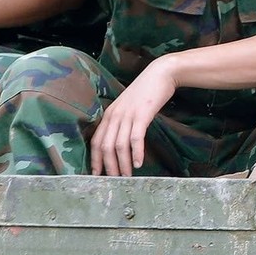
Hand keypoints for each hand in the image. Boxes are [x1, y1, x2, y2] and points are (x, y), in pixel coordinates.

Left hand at [90, 59, 177, 176]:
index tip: (97, 175)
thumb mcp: (127, 106)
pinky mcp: (142, 114)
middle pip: (105, 146)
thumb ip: (121, 121)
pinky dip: (136, 153)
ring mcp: (128, 114)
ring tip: (127, 176)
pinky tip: (139, 163)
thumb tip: (119, 144)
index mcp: (109, 114)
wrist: (161, 74)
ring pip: (119, 145)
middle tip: (114, 181)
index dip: (95, 160)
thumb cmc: (146, 92)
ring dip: (122, 164)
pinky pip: (135, 138)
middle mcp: (114, 115)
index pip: (95, 141)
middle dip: (108, 166)